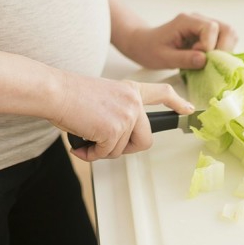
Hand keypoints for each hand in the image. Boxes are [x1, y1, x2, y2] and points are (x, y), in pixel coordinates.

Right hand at [50, 73, 195, 163]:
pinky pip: (107, 154)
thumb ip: (118, 112)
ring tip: (84, 138)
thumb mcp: (104, 97)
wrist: (55, 92)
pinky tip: (80, 144)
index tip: (188, 109)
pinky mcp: (114, 129)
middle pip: (145, 140)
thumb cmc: (70, 95)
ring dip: (101, 151)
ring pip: (121, 150)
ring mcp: (126, 115)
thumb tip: (114, 141)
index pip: (162, 93)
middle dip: (124, 149)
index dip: (177, 102)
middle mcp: (133, 101)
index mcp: (130, 90)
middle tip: (103, 146)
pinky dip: (91, 154)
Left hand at [125, 12, 237, 70]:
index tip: (199, 58)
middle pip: (227, 29)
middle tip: (209, 62)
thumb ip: (183, 59)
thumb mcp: (163, 58)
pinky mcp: (207, 33)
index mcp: (186, 21)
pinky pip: (224, 40)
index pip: (211, 28)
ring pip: (229, 34)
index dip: (210, 45)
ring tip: (207, 61)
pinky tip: (207, 59)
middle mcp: (198, 19)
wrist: (144, 43)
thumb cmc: (150, 49)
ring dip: (224, 50)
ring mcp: (204, 25)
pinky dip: (221, 51)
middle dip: (223, 49)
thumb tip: (205, 60)